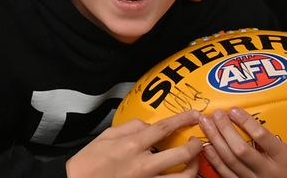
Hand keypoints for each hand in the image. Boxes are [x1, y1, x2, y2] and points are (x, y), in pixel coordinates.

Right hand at [66, 111, 203, 177]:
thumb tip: (147, 125)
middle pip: (181, 154)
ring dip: (194, 167)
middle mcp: (143, 164)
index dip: (182, 120)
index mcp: (132, 145)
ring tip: (194, 161)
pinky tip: (181, 175)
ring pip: (183, 177)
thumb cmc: (89, 164)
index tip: (194, 115)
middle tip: (198, 141)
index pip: (164, 129)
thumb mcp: (104, 137)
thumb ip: (128, 127)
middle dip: (195, 146)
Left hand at [200, 105, 286, 177]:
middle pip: (240, 151)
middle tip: (216, 114)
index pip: (263, 140)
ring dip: (215, 142)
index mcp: (286, 161)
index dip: (247, 124)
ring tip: (205, 124)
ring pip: (230, 163)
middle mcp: (269, 173)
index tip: (235, 110)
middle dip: (224, 131)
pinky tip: (207, 147)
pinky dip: (215, 161)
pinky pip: (228, 176)